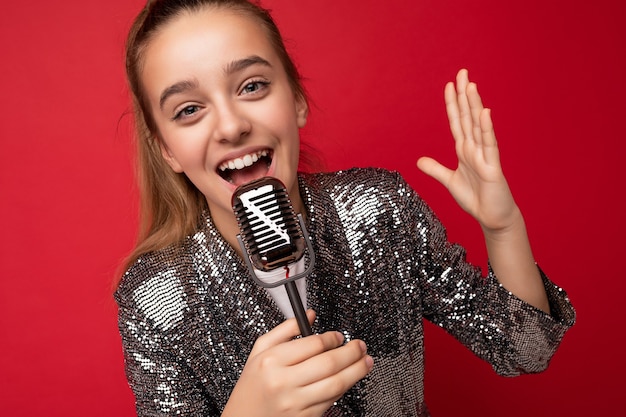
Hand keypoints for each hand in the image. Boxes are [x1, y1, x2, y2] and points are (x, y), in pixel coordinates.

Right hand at [222, 310, 372, 416]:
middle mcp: (283, 381)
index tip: (340, 336)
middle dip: (351, 352)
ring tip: (366, 361)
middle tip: (360, 346)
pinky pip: (331, 400)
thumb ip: (285, 329)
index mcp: (272, 360)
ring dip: (356, 370)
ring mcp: (295, 402)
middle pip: (329, 363)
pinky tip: (350, 379)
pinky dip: (344, 388)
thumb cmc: (252, 384)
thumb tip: (310, 315)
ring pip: (336, 383)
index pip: (313, 344)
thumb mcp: (260, 351)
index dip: (332, 338)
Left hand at [417, 69, 519, 232]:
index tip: (449, 85)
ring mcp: (484, 156)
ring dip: (474, 105)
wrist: (492, 217)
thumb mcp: (449, 181)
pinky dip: (486, 129)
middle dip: (464, 95)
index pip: (457, 122)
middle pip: (467, 117)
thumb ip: (436, 170)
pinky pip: (489, 145)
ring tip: (471, 85)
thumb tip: (419, 161)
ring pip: (477, 126)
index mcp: (464, 150)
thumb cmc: (476, 198)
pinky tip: (484, 113)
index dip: (452, 104)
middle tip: (462, 72)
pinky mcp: (492, 167)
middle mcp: (474, 148)